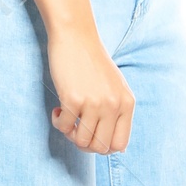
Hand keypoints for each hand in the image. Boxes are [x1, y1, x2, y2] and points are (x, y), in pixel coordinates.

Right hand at [48, 25, 134, 153]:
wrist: (75, 36)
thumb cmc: (92, 62)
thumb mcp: (115, 87)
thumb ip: (118, 112)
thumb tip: (115, 148)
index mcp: (127, 104)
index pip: (120, 145)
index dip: (103, 147)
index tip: (91, 136)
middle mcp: (113, 105)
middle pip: (100, 148)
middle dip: (84, 145)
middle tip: (75, 129)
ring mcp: (94, 103)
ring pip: (81, 142)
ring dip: (70, 135)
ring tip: (66, 118)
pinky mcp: (73, 99)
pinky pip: (63, 127)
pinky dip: (58, 122)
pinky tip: (57, 109)